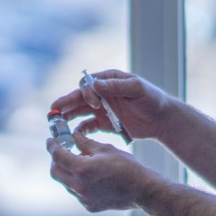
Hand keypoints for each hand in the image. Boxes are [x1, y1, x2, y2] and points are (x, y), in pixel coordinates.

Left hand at [48, 132, 159, 211]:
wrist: (142, 190)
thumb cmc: (126, 166)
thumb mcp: (105, 149)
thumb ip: (85, 142)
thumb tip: (73, 136)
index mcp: (82, 169)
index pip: (57, 156)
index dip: (52, 146)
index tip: (50, 141)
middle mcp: (79, 186)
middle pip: (55, 172)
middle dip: (56, 160)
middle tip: (62, 151)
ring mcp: (84, 198)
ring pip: (65, 183)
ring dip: (68, 171)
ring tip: (81, 162)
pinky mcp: (89, 205)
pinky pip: (76, 192)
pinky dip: (78, 182)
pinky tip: (91, 176)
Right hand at [49, 69, 176, 140]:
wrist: (162, 119)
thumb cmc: (152, 99)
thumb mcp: (137, 89)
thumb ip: (116, 86)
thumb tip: (96, 84)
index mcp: (109, 80)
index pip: (89, 84)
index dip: (87, 93)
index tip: (94, 104)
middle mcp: (102, 93)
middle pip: (78, 97)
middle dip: (66, 104)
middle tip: (53, 111)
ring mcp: (102, 109)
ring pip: (79, 111)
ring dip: (68, 116)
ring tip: (56, 123)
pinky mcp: (104, 123)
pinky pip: (88, 126)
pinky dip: (79, 130)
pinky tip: (73, 136)